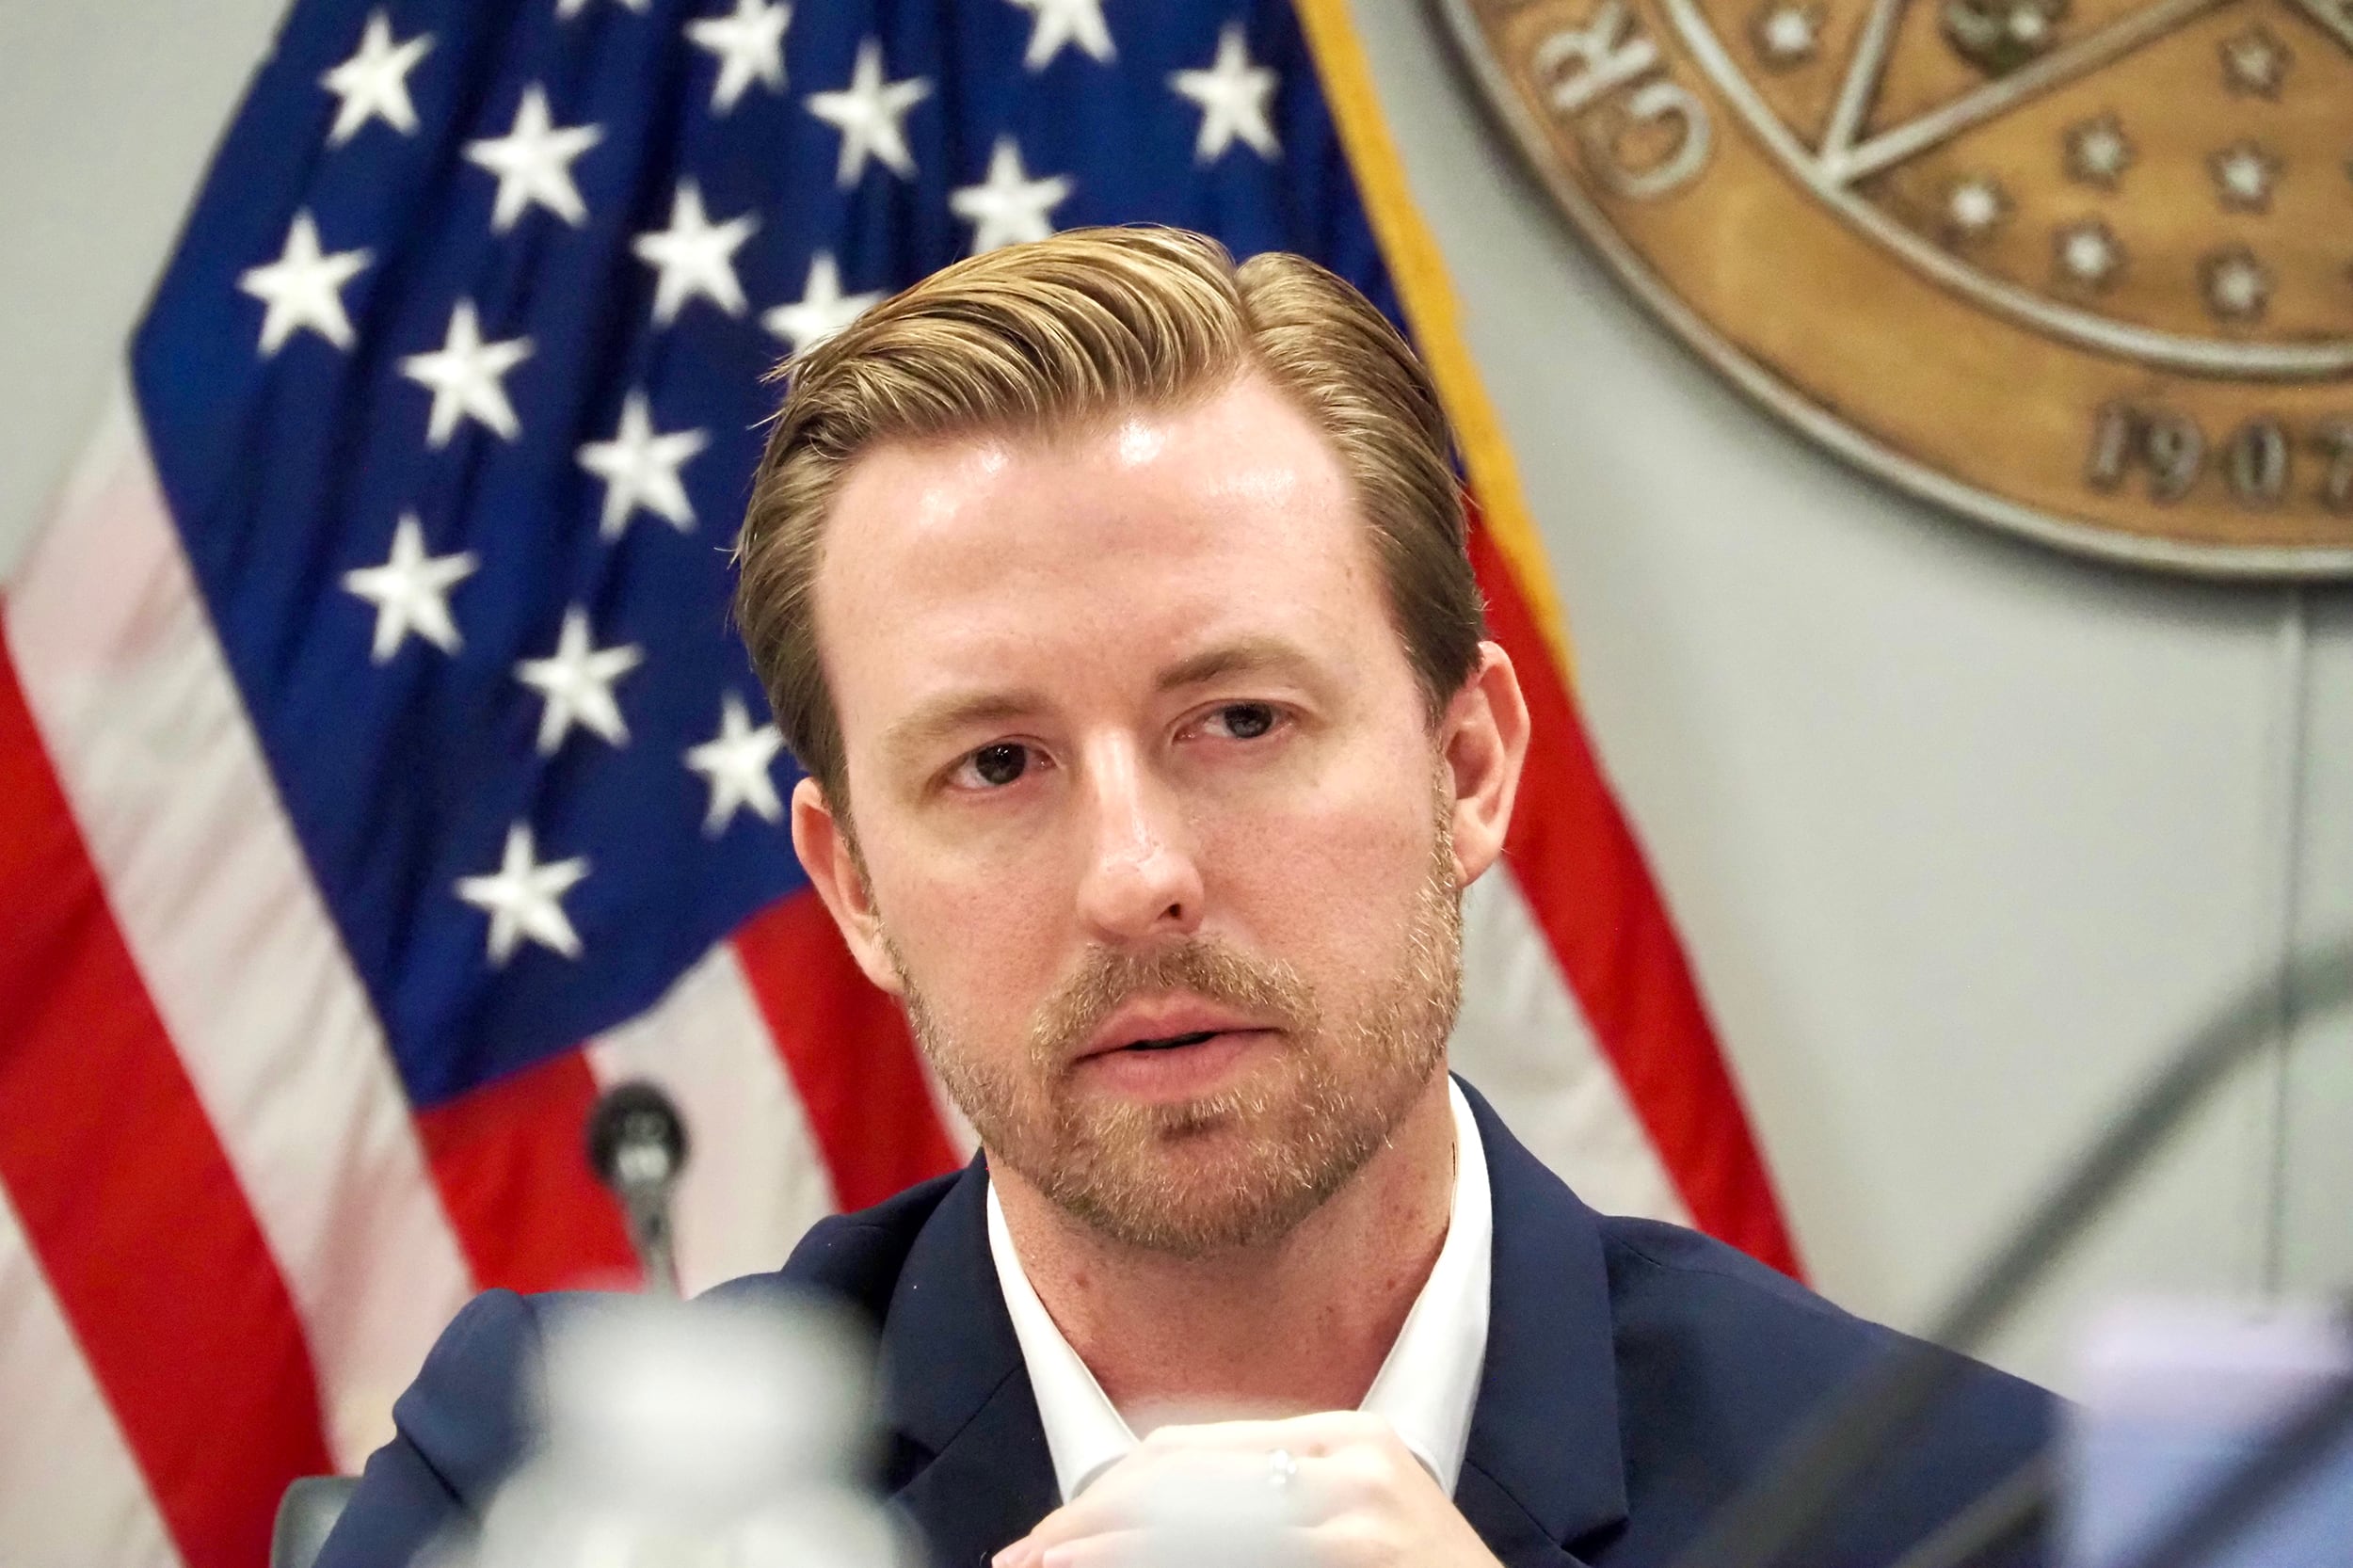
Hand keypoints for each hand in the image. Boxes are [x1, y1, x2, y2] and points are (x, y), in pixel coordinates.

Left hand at [991, 1411, 1504, 1567]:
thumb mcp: (1347, 1532)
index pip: (1187, 1456)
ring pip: (1191, 1520)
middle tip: (1022, 1560)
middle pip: (1176, 1482)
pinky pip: (1233, 1549)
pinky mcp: (1365, 1547)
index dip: (1102, 1498)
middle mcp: (1353, 1460)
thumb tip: (1126, 1520)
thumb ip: (1264, 1512)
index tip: (1046, 1539)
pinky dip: (1166, 1560)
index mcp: (1345, 1441)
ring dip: (1106, 1551)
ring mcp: (1363, 1511)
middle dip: (1085, 1527)